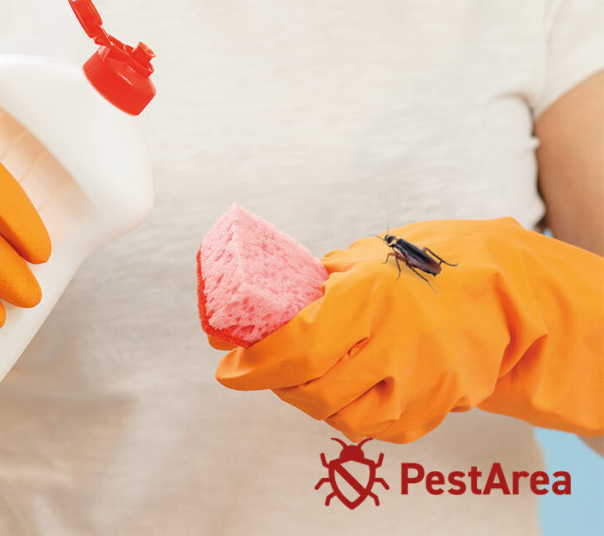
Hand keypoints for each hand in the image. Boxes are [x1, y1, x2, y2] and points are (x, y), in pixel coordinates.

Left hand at [213, 218, 603, 441]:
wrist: (501, 291)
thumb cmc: (419, 268)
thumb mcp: (362, 260)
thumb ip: (315, 287)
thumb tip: (258, 313)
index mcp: (368, 294)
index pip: (295, 346)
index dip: (253, 365)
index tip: (228, 368)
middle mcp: (394, 340)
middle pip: (311, 388)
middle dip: (275, 383)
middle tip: (262, 372)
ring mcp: (420, 379)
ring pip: (339, 415)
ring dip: (309, 400)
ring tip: (303, 380)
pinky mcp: (436, 406)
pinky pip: (376, 428)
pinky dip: (350, 415)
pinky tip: (346, 392)